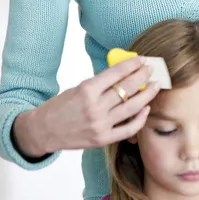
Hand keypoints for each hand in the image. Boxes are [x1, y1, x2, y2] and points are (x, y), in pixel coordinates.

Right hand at [13, 57, 159, 156]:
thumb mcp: (78, 88)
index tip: (140, 60)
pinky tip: (146, 108)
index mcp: (87, 90)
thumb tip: (124, 74)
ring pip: (132, 108)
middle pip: (127, 88)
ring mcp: (100, 125)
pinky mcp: (102, 139)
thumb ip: (100, 84)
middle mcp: (95, 107)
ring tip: (155, 86)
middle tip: (151, 69)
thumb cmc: (60, 106)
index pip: (116, 73)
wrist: (43, 130)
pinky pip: (128, 129)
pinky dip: (140, 119)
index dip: (131, 65)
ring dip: (147, 95)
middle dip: (142, 76)